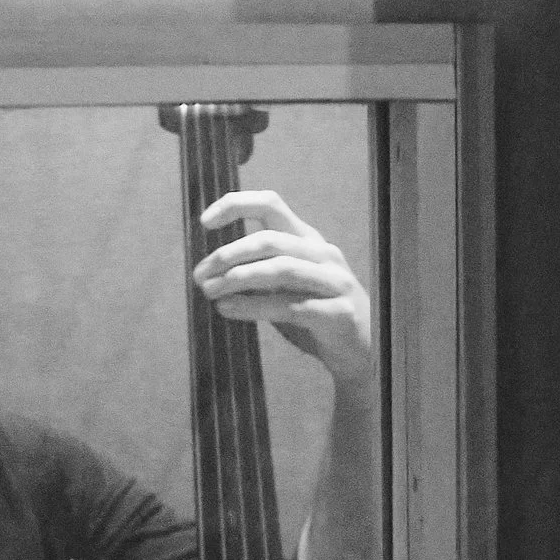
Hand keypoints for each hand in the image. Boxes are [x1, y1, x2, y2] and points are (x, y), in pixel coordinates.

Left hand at [194, 191, 373, 392]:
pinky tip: (229, 310)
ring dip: (239, 279)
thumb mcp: (284, 290)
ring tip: (210, 292)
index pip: (271, 205)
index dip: (236, 205)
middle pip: (270, 240)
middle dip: (229, 255)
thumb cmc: (317, 318)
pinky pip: (291, 307)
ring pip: (280, 270)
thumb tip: (212, 271)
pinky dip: (255, 308)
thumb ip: (258, 276)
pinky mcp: (338, 314)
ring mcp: (334, 282)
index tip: (204, 222)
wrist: (361, 354)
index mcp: (307, 240)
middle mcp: (322, 254)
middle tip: (199, 275)